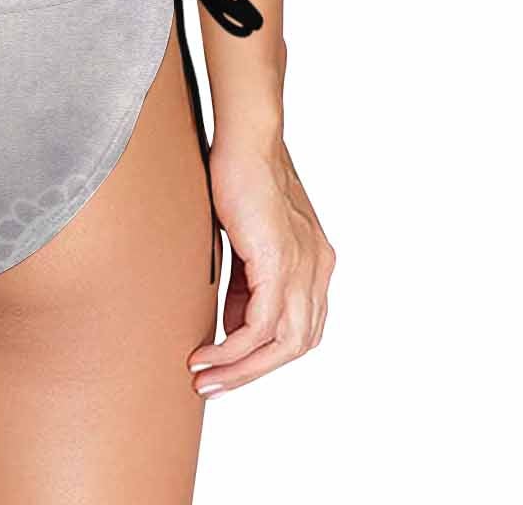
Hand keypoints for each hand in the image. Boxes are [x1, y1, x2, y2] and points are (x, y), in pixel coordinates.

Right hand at [188, 137, 334, 396]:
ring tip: (204, 376)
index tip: (229, 364)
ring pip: (284, 344)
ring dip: (242, 368)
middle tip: (214, 384)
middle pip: (297, 344)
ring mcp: (302, 267)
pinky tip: (208, 353)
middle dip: (253, 371)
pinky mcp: (279, 263)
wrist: (247, 138)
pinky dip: (234, 347)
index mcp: (315, 261)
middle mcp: (317, 269)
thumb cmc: (240, 174)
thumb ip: (247, 281)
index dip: (267, 353)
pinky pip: (261, 326)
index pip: (300, 326)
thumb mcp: (247, 237)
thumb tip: (232, 324)